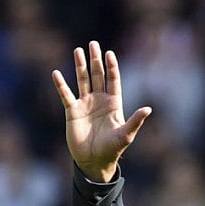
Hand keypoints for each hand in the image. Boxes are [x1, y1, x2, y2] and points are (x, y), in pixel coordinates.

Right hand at [52, 41, 151, 181]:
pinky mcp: (72, 112)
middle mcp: (99, 101)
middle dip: (96, 60)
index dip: (111, 67)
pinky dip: (61, 85)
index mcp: (114, 104)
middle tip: (93, 44)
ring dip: (80, 66)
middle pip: (97, 76)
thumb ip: (135, 120)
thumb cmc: (112, 149)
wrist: (94, 161)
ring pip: (83, 81)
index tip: (109, 53)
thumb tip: (148, 109)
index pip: (113, 80)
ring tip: (78, 50)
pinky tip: (56, 73)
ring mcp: (85, 105)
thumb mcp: (126, 134)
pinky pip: (66, 95)